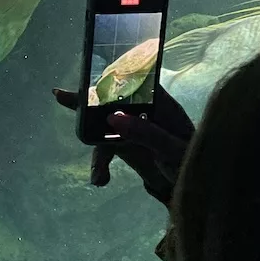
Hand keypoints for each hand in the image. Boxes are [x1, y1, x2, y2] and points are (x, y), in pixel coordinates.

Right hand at [53, 84, 193, 206]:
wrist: (200, 188)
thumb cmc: (195, 161)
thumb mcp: (174, 150)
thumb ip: (147, 134)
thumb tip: (114, 117)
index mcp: (161, 104)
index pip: (134, 82)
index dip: (112, 74)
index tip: (92, 73)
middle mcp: (144, 111)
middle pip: (110, 100)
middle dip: (87, 103)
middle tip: (59, 95)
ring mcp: (133, 127)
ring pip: (103, 127)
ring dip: (95, 148)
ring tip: (98, 175)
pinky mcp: (126, 145)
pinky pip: (105, 148)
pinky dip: (100, 165)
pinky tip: (100, 180)